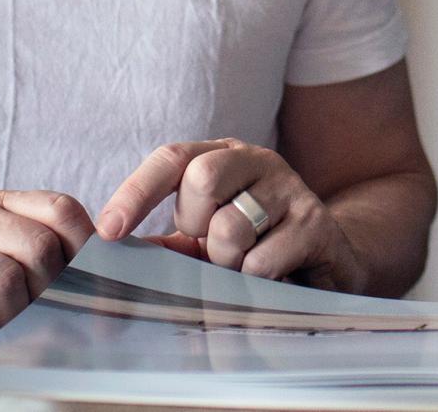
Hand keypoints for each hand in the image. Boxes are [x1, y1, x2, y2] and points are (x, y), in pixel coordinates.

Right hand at [0, 189, 93, 325]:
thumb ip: (33, 250)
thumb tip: (92, 274)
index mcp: (3, 203)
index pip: (62, 209)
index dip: (85, 242)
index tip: (95, 273)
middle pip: (45, 245)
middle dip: (51, 284)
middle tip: (39, 305)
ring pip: (19, 269)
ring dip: (22, 302)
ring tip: (7, 312)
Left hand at [98, 139, 362, 290]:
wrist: (328, 260)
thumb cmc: (255, 245)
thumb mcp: (206, 237)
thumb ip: (167, 240)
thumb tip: (110, 248)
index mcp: (223, 156)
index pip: (172, 158)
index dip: (136, 192)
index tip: (109, 231)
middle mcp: (258, 162)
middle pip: (202, 177)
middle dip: (196, 223)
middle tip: (212, 244)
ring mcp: (290, 189)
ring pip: (231, 227)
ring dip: (227, 262)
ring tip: (245, 265)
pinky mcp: (317, 224)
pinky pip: (261, 262)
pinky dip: (254, 282)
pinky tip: (272, 278)